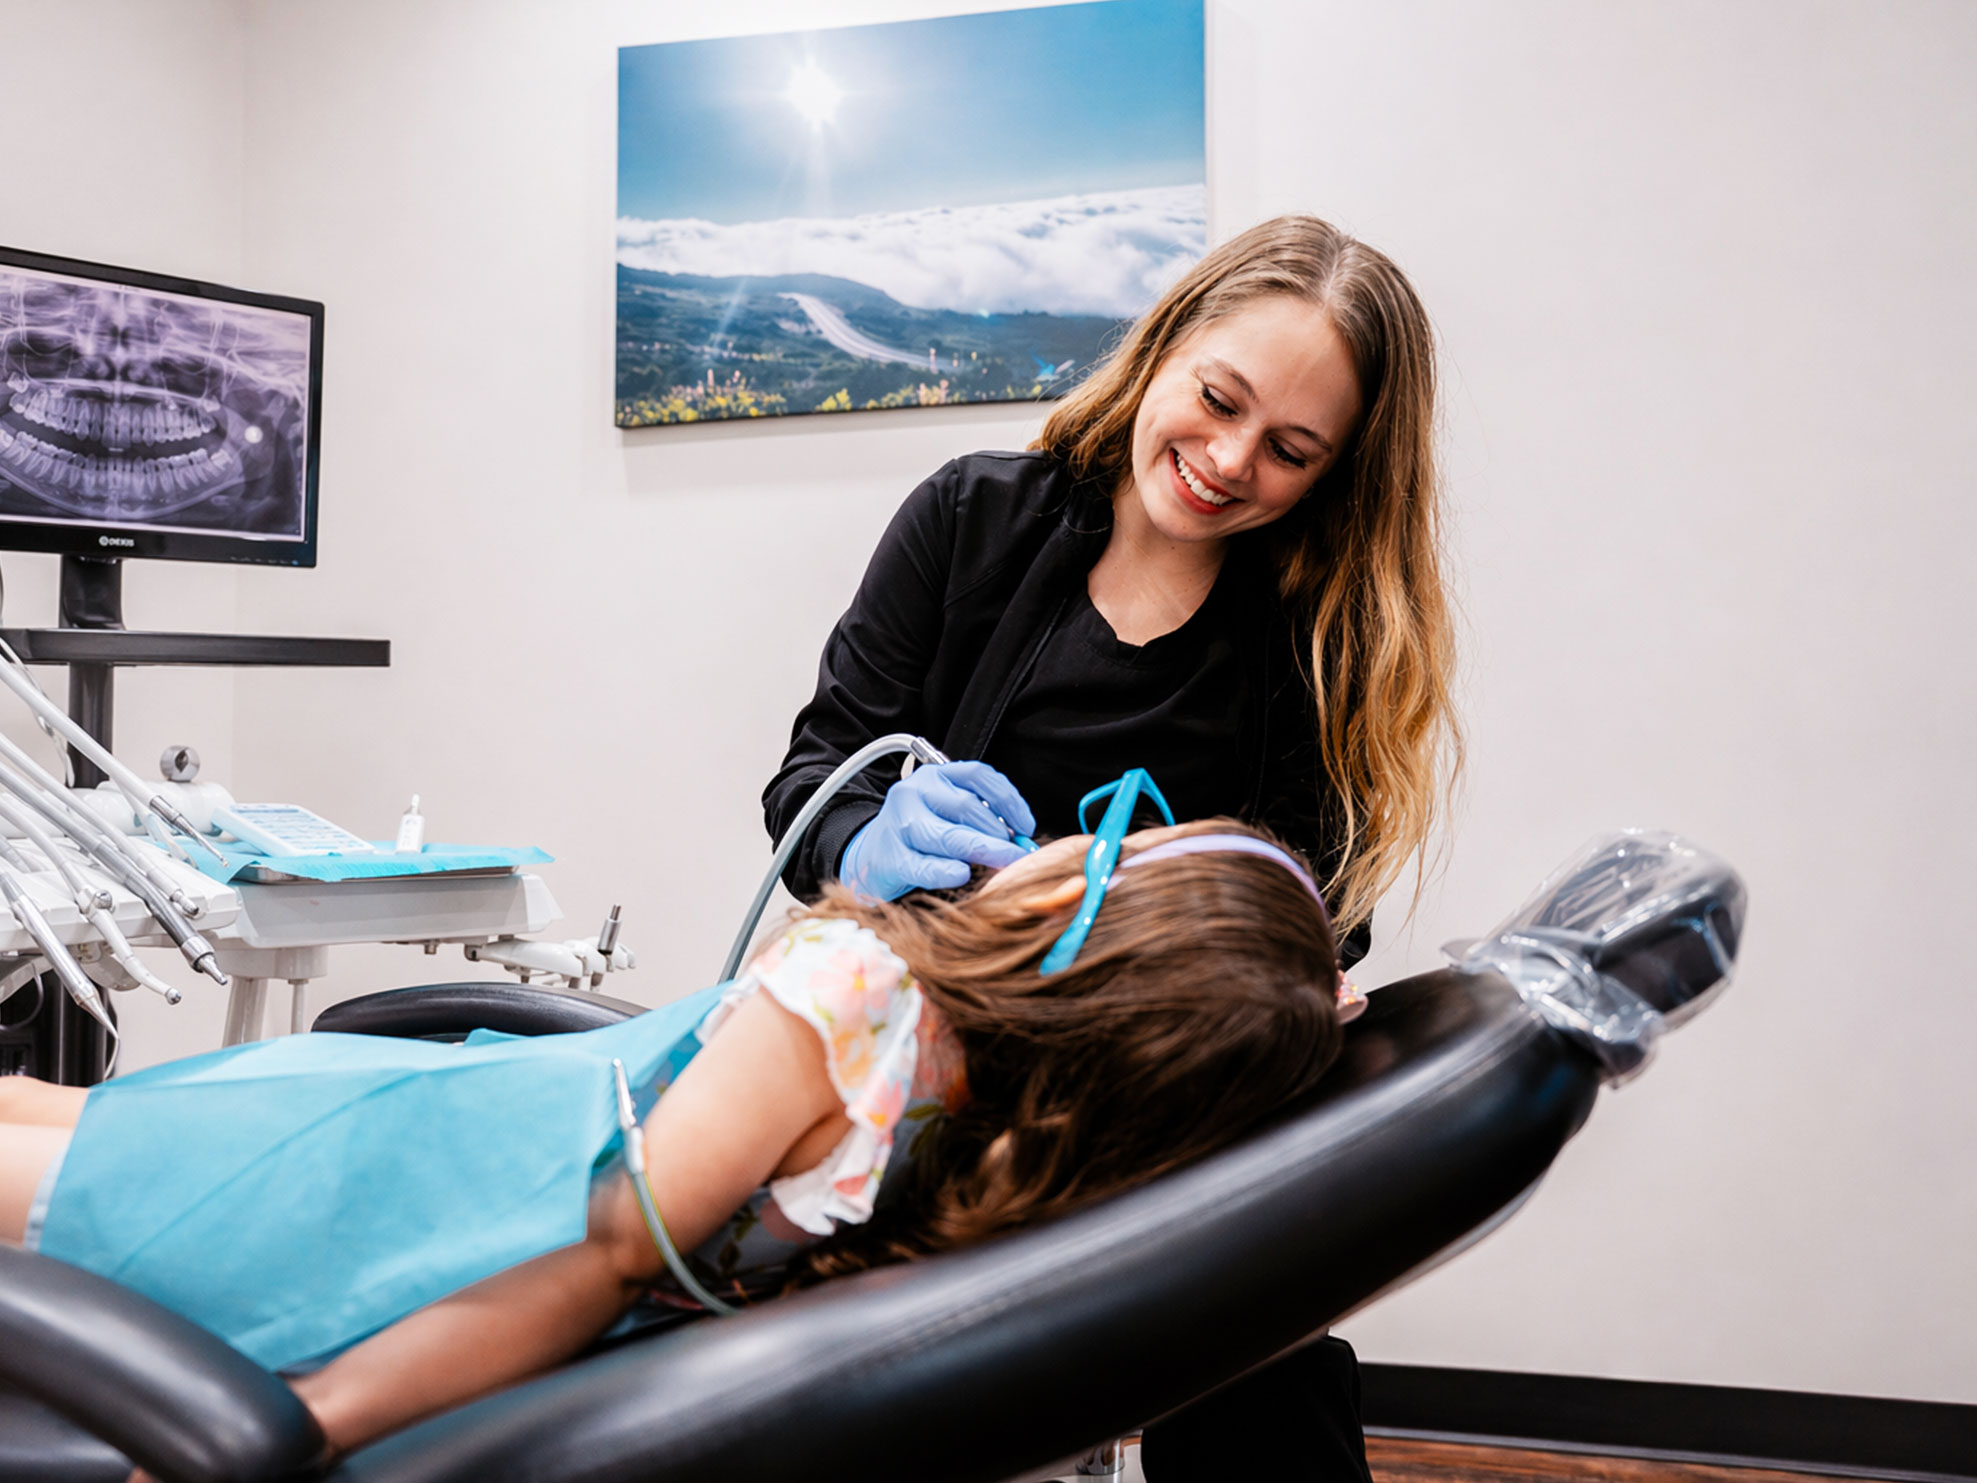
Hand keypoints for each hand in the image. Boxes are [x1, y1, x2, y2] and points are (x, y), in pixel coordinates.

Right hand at [840, 761, 1036, 899]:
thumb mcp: (948, 813)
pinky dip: (947, 872)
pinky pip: (924, 866)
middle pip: (965, 807)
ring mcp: (898, 824)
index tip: (1026, 826)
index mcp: (934, 775)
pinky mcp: (890, 858)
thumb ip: (981, 818)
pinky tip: (962, 875)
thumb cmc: (920, 835)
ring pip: (947, 836)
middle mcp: (913, 793)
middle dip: (999, 833)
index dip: (1009, 800)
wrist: (870, 858)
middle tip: (1018, 853)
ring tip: (1004, 864)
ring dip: (982, 851)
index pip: (978, 775)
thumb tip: (1021, 839)